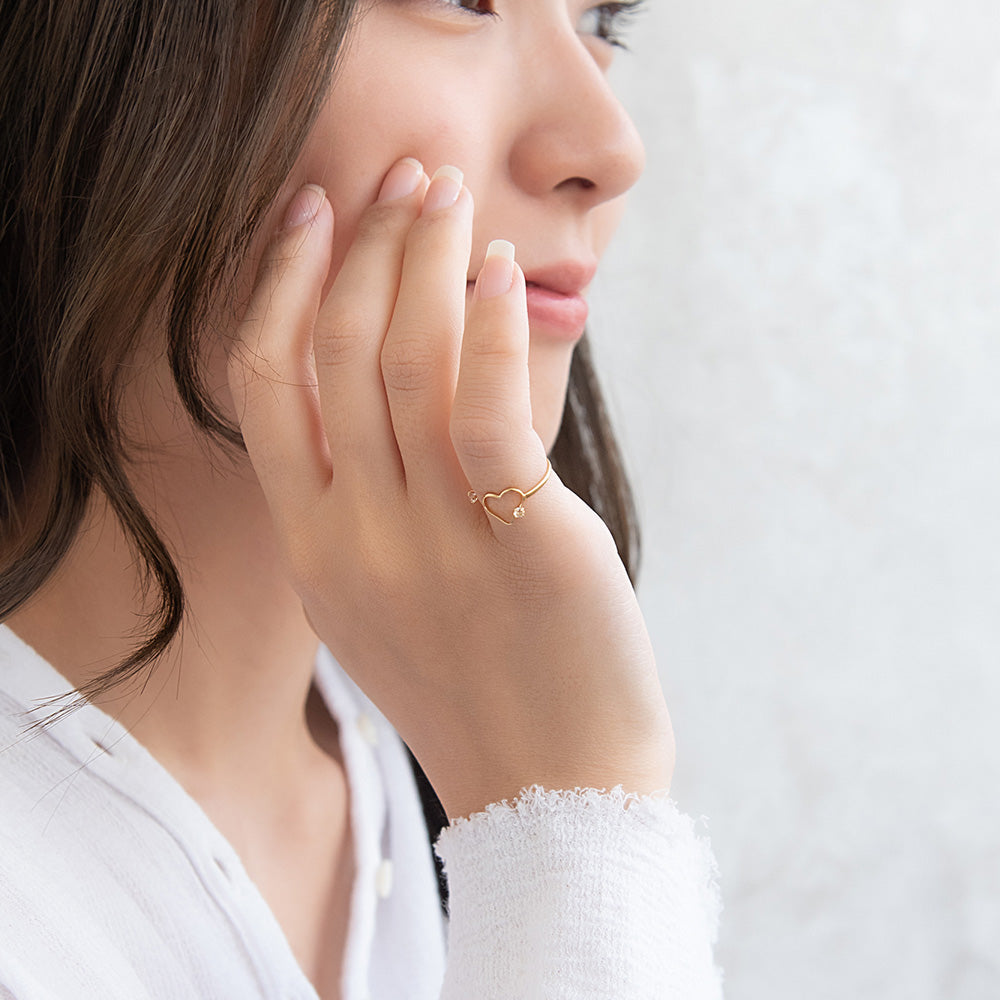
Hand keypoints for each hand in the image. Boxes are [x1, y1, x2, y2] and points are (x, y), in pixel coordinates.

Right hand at [227, 159, 674, 819]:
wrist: (556, 785)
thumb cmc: (481, 682)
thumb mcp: (383, 598)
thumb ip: (364, 504)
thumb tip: (399, 392)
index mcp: (314, 546)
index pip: (262, 386)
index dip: (276, 286)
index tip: (311, 216)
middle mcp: (356, 535)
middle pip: (333, 353)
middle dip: (363, 244)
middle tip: (400, 173)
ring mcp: (433, 539)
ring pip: (404, 363)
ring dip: (423, 259)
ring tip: (447, 193)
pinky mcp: (520, 537)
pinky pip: (486, 410)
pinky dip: (489, 328)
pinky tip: (498, 271)